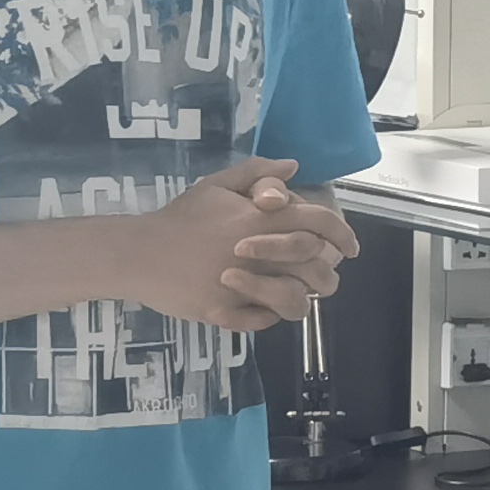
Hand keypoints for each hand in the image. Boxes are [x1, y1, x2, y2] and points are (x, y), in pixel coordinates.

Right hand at [117, 158, 349, 331]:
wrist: (138, 252)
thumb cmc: (180, 217)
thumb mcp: (216, 185)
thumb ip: (257, 174)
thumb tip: (294, 168)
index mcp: (259, 219)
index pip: (318, 223)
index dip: (343, 235)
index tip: (351, 247)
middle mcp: (257, 252)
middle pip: (317, 268)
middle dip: (328, 273)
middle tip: (323, 275)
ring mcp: (241, 286)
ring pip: (297, 302)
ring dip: (302, 299)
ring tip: (295, 294)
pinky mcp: (224, 312)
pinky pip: (263, 321)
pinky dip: (269, 316)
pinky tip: (264, 306)